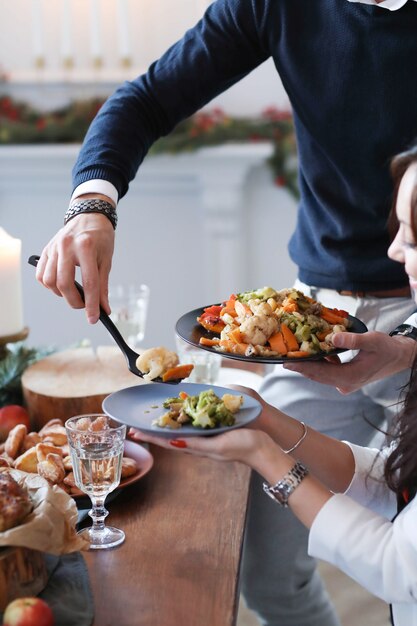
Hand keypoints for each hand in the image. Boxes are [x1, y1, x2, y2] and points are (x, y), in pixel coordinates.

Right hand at [36, 211, 114, 323]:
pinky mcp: (46, 250)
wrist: (89, 216)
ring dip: (61, 293)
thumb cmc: (100, 237)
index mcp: (86, 246)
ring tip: (73, 293)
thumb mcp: (106, 260)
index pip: (89, 283)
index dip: (91, 304)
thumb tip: (103, 309)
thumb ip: (103, 286)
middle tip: (84, 306)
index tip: (93, 318)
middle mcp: (66, 246)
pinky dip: (49, 285)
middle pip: (64, 284)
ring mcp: (54, 247)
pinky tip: (61, 285)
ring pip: (49, 281)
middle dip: (74, 302)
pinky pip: (41, 274)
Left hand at [129, 426, 274, 468]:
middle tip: (136, 426)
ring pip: (180, 433)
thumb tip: (174, 443)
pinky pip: (194, 428)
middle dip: (153, 432)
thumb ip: (197, 444)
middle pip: (170, 437)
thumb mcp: (218, 445)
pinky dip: (183, 423)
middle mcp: (198, 444)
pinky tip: (181, 417)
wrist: (263, 450)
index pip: (168, 442)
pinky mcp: (214, 434)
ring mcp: (206, 439)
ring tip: (152, 422)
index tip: (134, 432)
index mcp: (197, 447)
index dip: (151, 437)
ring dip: (165, 428)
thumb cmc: (242, 447)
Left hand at [283, 330, 416, 393]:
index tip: (285, 362)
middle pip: (317, 375)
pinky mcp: (346, 378)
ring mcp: (345, 383)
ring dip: (308, 364)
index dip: (302, 367)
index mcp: (351, 377)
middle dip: (300, 366)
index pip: (321, 373)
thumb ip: (353, 340)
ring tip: (291, 354)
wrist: (400, 357)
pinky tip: (311, 352)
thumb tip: (333, 338)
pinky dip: (319, 362)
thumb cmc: (388, 348)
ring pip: (321, 374)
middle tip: (281, 358)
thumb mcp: (373, 340)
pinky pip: (328, 371)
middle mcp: (346, 383)